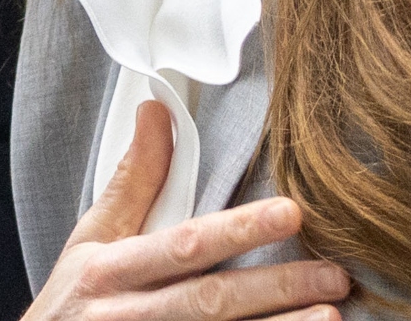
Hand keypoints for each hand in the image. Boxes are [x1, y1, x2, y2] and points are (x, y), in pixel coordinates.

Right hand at [24, 101, 350, 320]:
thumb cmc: (75, 304)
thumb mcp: (92, 240)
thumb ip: (133, 180)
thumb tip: (157, 110)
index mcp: (112, 272)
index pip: (184, 246)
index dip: (238, 230)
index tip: (290, 212)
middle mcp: (129, 317)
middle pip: (211, 302)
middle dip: (277, 288)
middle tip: (335, 275)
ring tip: (331, 316)